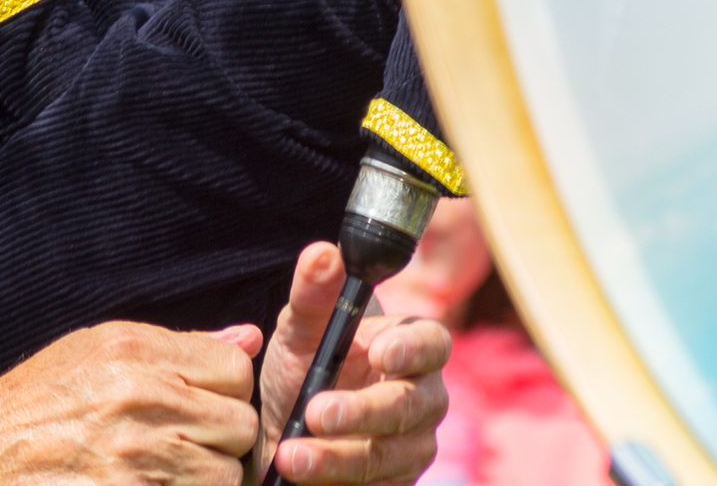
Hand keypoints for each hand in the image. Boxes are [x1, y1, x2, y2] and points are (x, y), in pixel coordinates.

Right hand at [0, 319, 264, 485]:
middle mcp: (141, 400)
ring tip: (167, 474)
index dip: (225, 392)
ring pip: (227, 477)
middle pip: (241, 426)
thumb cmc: (36, 403)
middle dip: (222, 442)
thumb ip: (179, 346)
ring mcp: (138, 461)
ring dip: (206, 480)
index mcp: (135, 352)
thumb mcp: (96, 349)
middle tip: (185, 447)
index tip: (201, 406)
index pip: (236, 369)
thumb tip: (250, 339)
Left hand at [251, 243, 451, 484]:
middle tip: (315, 413)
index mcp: (409, 347)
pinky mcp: (396, 483)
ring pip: (390, 455)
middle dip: (361, 412)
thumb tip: (322, 253)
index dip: (411, 349)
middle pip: (410, 405)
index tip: (379, 352)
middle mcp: (422, 397)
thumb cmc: (303, 365)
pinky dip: (337, 483)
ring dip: (338, 458)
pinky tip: (304, 478)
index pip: (432, 343)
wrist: (284, 426)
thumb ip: (313, 294)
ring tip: (293, 457)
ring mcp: (412, 445)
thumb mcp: (298, 328)